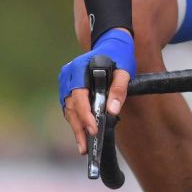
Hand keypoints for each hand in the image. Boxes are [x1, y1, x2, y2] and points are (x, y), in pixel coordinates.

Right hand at [58, 28, 134, 153]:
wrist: (112, 44)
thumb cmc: (119, 56)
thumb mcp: (124, 70)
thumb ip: (119, 89)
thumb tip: (113, 111)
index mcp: (79, 69)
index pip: (78, 97)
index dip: (85, 115)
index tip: (93, 130)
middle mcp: (68, 75)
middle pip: (71, 107)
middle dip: (78, 128)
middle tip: (85, 148)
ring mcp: (66, 82)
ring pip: (69, 110)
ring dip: (76, 128)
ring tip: (84, 147)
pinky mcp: (68, 88)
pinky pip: (70, 108)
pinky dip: (76, 121)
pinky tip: (82, 135)